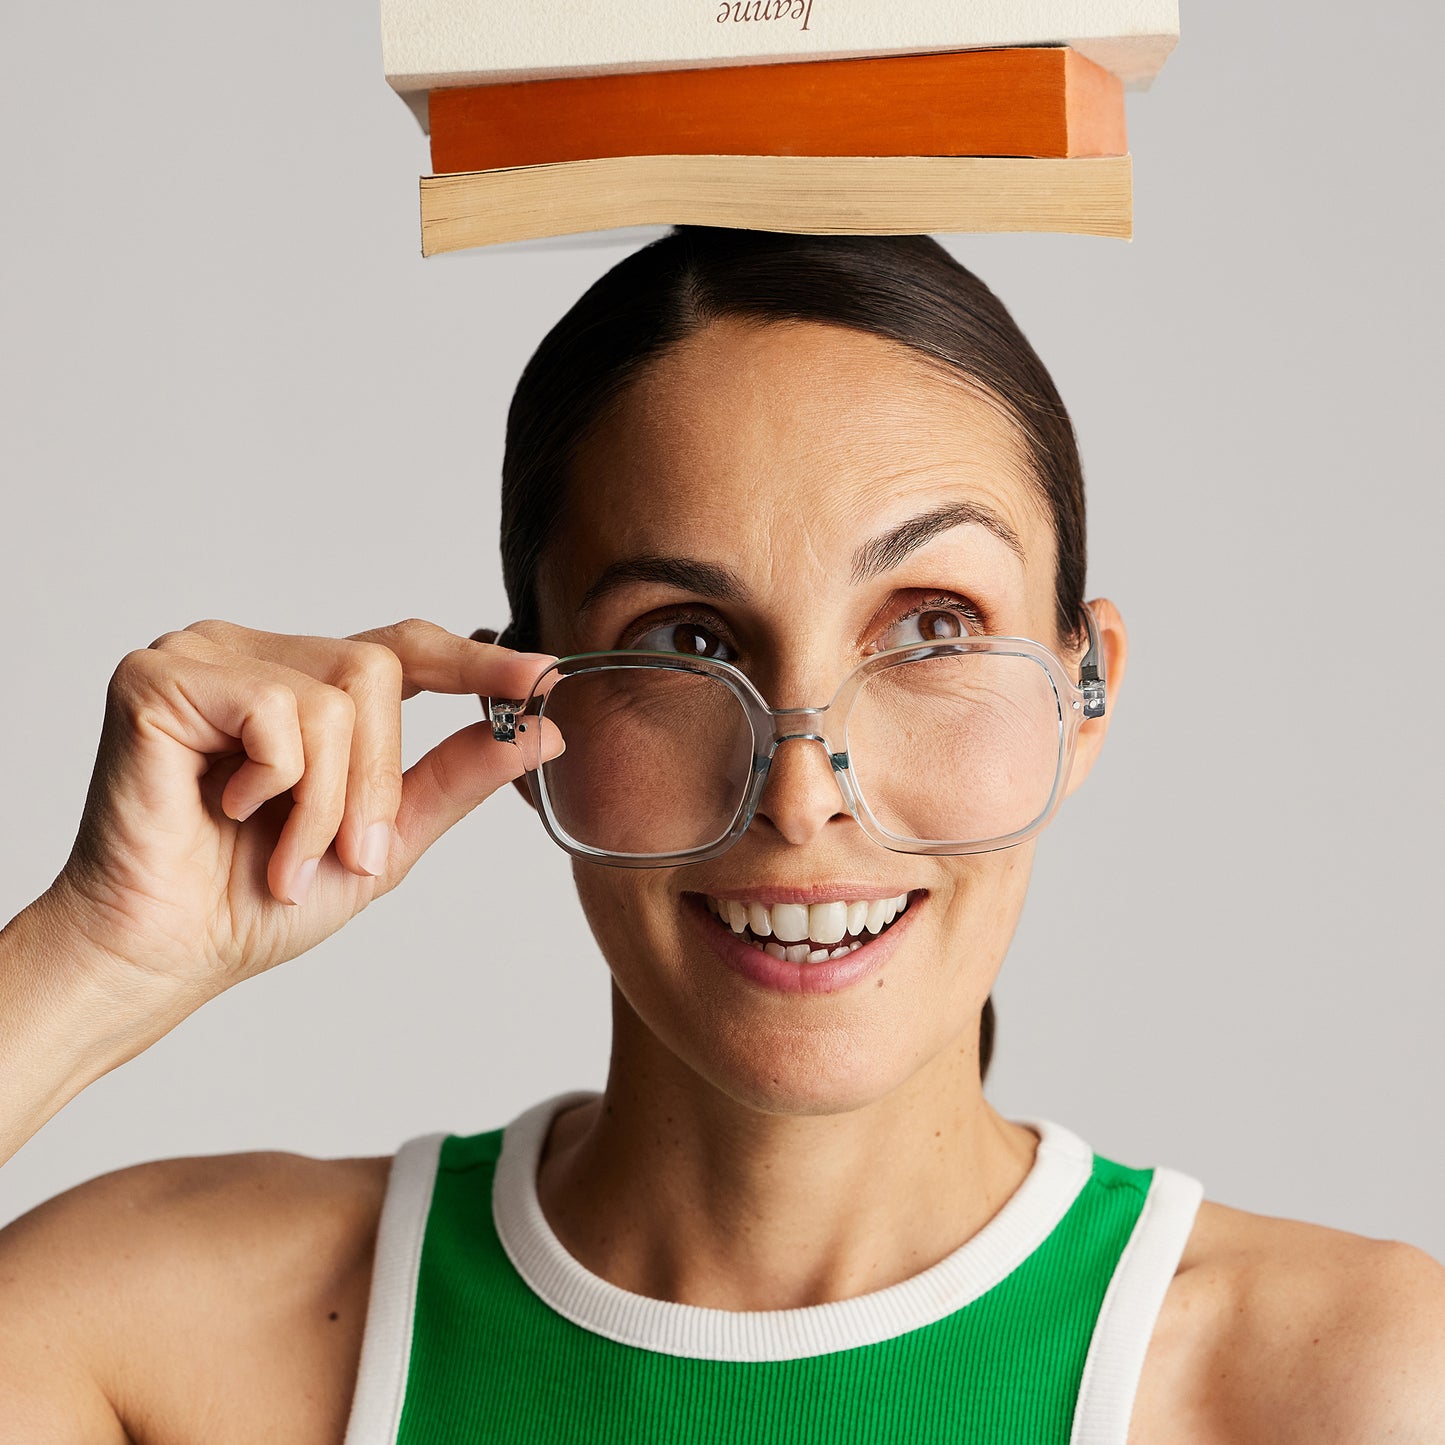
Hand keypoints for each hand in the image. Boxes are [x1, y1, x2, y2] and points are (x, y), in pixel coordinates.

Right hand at [47, 618, 560, 1008]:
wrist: (167, 954)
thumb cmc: (254, 900)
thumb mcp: (385, 840)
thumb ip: (458, 777)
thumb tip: (545, 731)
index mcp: (306, 687)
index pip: (407, 648)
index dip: (476, 660)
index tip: (543, 676)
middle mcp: (257, 655)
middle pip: (378, 671)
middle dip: (378, 781)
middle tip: (344, 854)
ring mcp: (204, 656)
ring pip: (335, 694)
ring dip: (326, 799)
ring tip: (279, 851)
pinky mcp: (159, 677)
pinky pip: (275, 710)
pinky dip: (274, 783)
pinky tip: (225, 810)